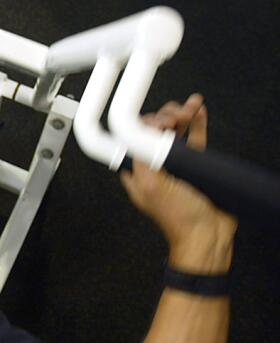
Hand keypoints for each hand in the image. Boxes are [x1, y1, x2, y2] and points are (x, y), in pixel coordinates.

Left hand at [119, 93, 236, 271]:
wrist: (208, 236)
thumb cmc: (179, 219)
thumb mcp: (151, 185)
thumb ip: (141, 157)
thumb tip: (136, 132)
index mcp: (137, 172)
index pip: (134, 138)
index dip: (144, 123)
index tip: (158, 118)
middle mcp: (154, 167)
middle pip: (155, 132)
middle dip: (165, 116)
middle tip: (175, 115)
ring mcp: (175, 166)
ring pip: (176, 133)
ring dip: (182, 115)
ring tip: (190, 107)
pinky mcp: (195, 166)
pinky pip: (195, 140)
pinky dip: (196, 124)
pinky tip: (198, 112)